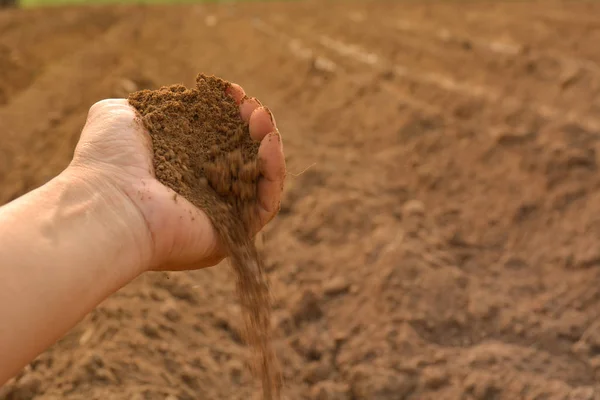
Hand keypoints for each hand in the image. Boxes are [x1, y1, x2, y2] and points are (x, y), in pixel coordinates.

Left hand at [69, 84, 284, 271]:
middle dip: (251, 127)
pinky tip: (269, 142)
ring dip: (268, 144)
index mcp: (177, 171)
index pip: (216, 142)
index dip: (228, 115)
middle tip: (251, 106)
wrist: (108, 202)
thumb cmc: (108, 160)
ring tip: (262, 118)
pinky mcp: (233, 234)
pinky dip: (274, 172)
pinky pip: (266, 204)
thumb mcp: (121, 115)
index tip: (230, 93)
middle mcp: (199, 195)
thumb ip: (149, 105)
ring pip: (259, 180)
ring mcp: (218, 216)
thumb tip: (173, 100)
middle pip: (242, 158)